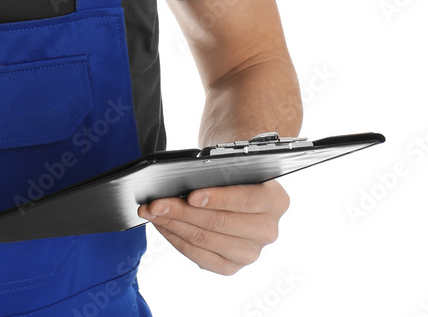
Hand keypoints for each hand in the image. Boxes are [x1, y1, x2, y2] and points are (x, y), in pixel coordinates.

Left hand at [137, 180, 288, 274]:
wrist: (237, 182)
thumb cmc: (231, 168)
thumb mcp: (231, 161)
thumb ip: (218, 169)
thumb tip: (184, 180)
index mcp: (276, 200)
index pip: (246, 199)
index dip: (217, 198)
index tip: (191, 195)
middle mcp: (268, 230)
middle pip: (218, 222)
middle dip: (181, 211)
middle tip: (155, 203)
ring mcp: (251, 252)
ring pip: (204, 240)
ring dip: (172, 225)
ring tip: (151, 212)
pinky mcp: (232, 266)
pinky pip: (199, 256)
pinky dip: (176, 238)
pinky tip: (162, 225)